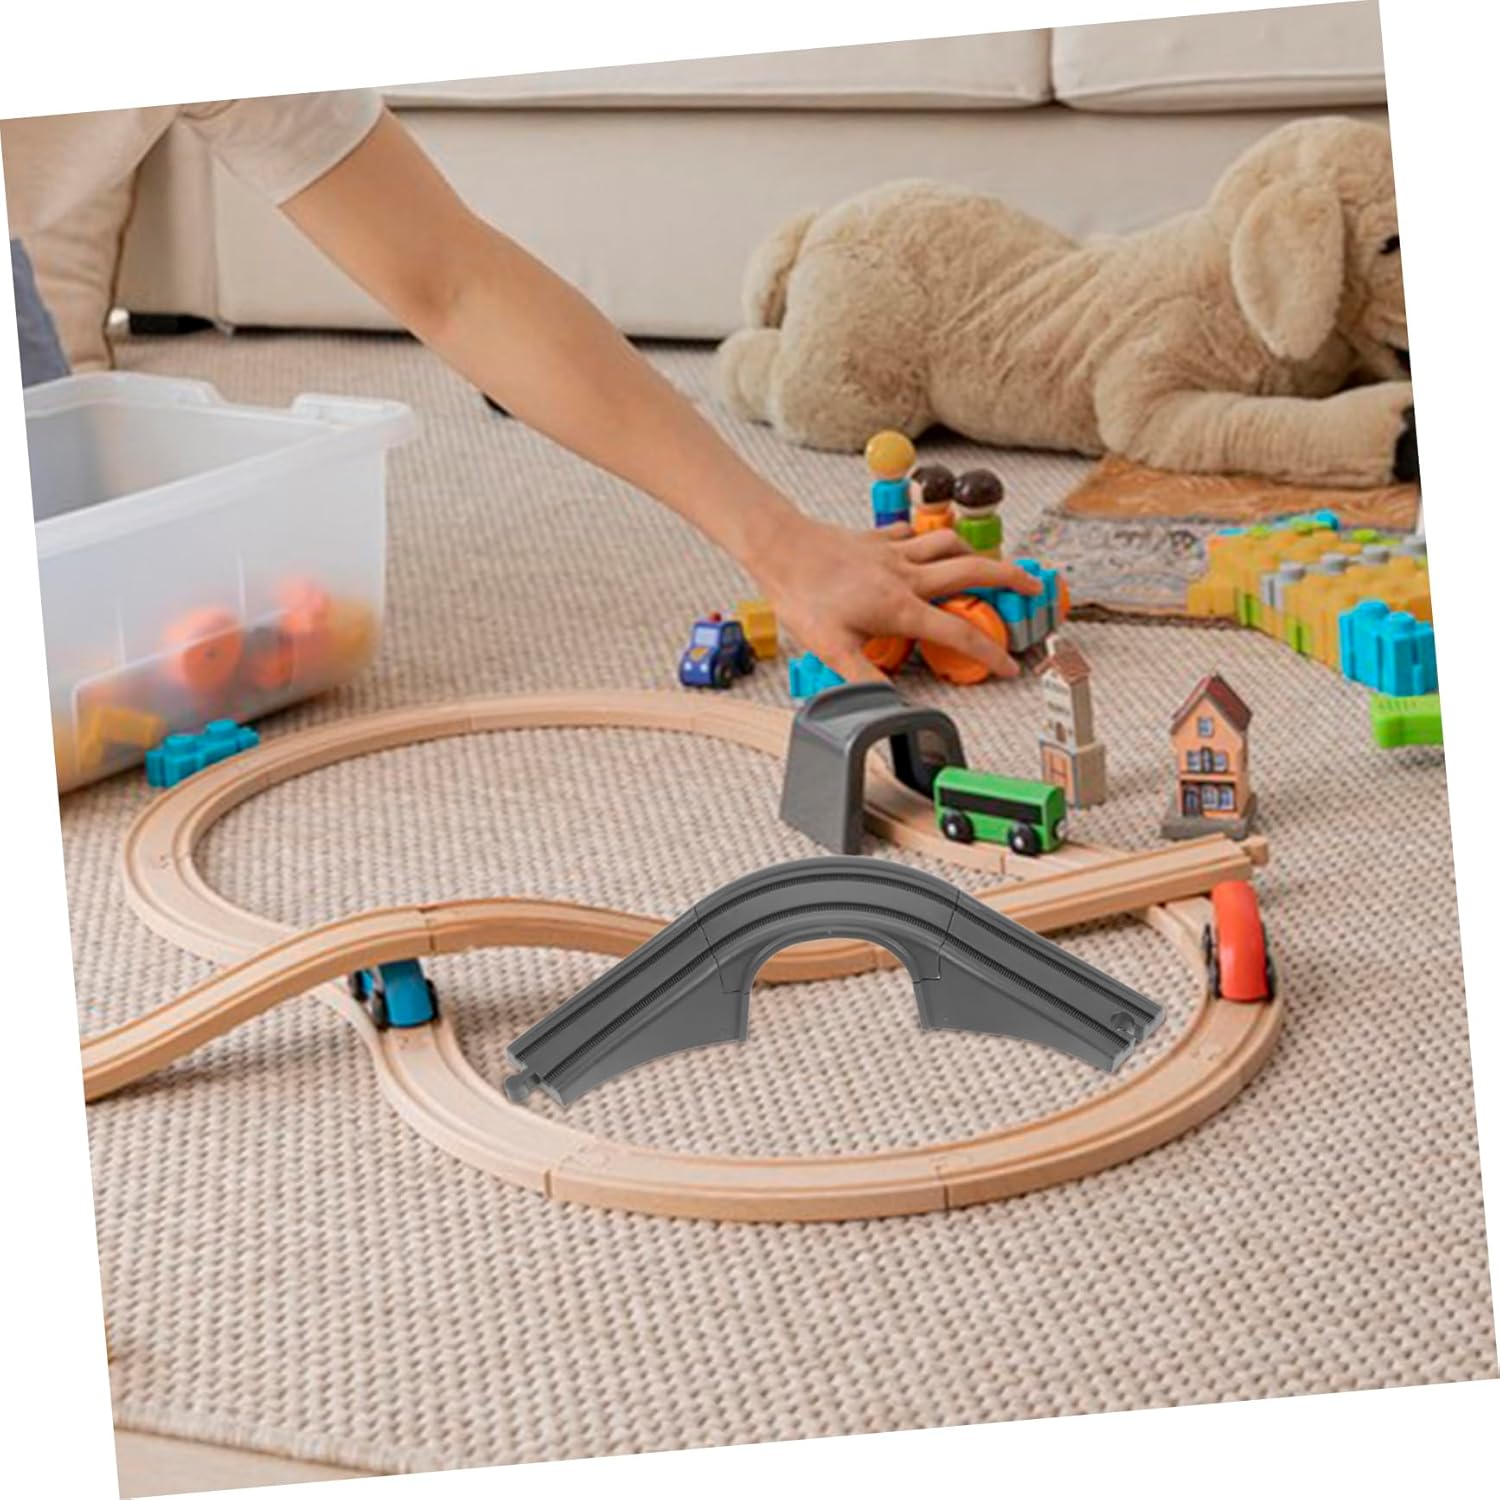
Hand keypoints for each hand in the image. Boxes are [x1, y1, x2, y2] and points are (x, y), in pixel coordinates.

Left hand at [751, 516, 1042, 682]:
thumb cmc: (803, 596)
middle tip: (1036, 588)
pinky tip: (930, 547)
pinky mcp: (878, 538)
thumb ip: (863, 679)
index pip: (959, 633)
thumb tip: (889, 708)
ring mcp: (894, 553)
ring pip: (950, 544)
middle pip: (973, 572)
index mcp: (901, 608)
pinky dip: (930, 540)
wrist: (782, 548)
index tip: (1012, 668)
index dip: (991, 654)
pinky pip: (915, 535)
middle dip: (1011, 579)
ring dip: (975, 553)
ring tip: (989, 566)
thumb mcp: (831, 648)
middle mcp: (907, 576)